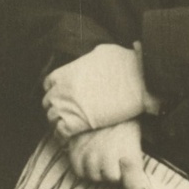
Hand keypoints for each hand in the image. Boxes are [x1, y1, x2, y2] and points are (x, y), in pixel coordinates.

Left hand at [43, 43, 160, 139]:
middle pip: (48, 102)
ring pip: (51, 117)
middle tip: (68, 112)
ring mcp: (68, 106)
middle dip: (56, 107)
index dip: (56, 91)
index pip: (48, 85)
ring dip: (59, 121)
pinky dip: (63, 135)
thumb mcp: (103, 52)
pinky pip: (60, 132)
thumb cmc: (125, 64)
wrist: (140, 80)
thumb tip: (93, 58)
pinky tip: (72, 136)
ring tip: (69, 125)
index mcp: (65, 74)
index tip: (64, 96)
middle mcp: (62, 90)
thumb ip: (90, 58)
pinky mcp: (78, 122)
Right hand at [67, 120, 145, 188]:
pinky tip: (87, 154)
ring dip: (98, 168)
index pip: (133, 184)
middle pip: (112, 179)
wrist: (100, 98)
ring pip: (94, 176)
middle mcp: (109, 158)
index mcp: (130, 155)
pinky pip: (79, 171)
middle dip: (114, 170)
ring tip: (100, 151)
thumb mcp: (134, 140)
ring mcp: (91, 155)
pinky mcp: (75, 150)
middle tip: (114, 153)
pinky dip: (83, 166)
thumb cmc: (120, 120)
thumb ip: (134, 170)